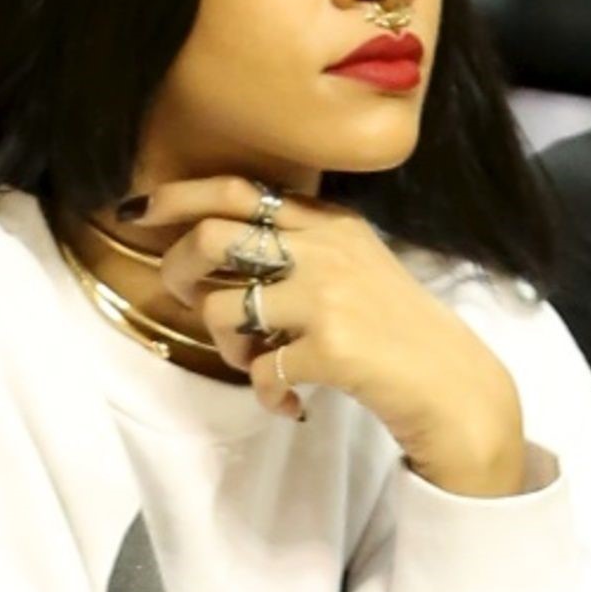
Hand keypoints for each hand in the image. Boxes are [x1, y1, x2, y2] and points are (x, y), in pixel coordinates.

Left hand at [127, 181, 527, 490]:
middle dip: (179, 273)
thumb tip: (211, 249)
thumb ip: (299, 247)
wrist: (454, 387)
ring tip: (254, 364)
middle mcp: (326, 248)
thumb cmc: (396, 334)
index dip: (175, 197)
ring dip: (225, 346)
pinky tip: (290, 401)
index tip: (136, 211)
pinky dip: (265, 392)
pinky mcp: (331, 347)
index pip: (235, 190)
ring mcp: (329, 295)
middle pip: (212, 239)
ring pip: (224, 309)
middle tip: (189, 302)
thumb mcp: (356, 267)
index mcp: (329, 222)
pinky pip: (258, 368)